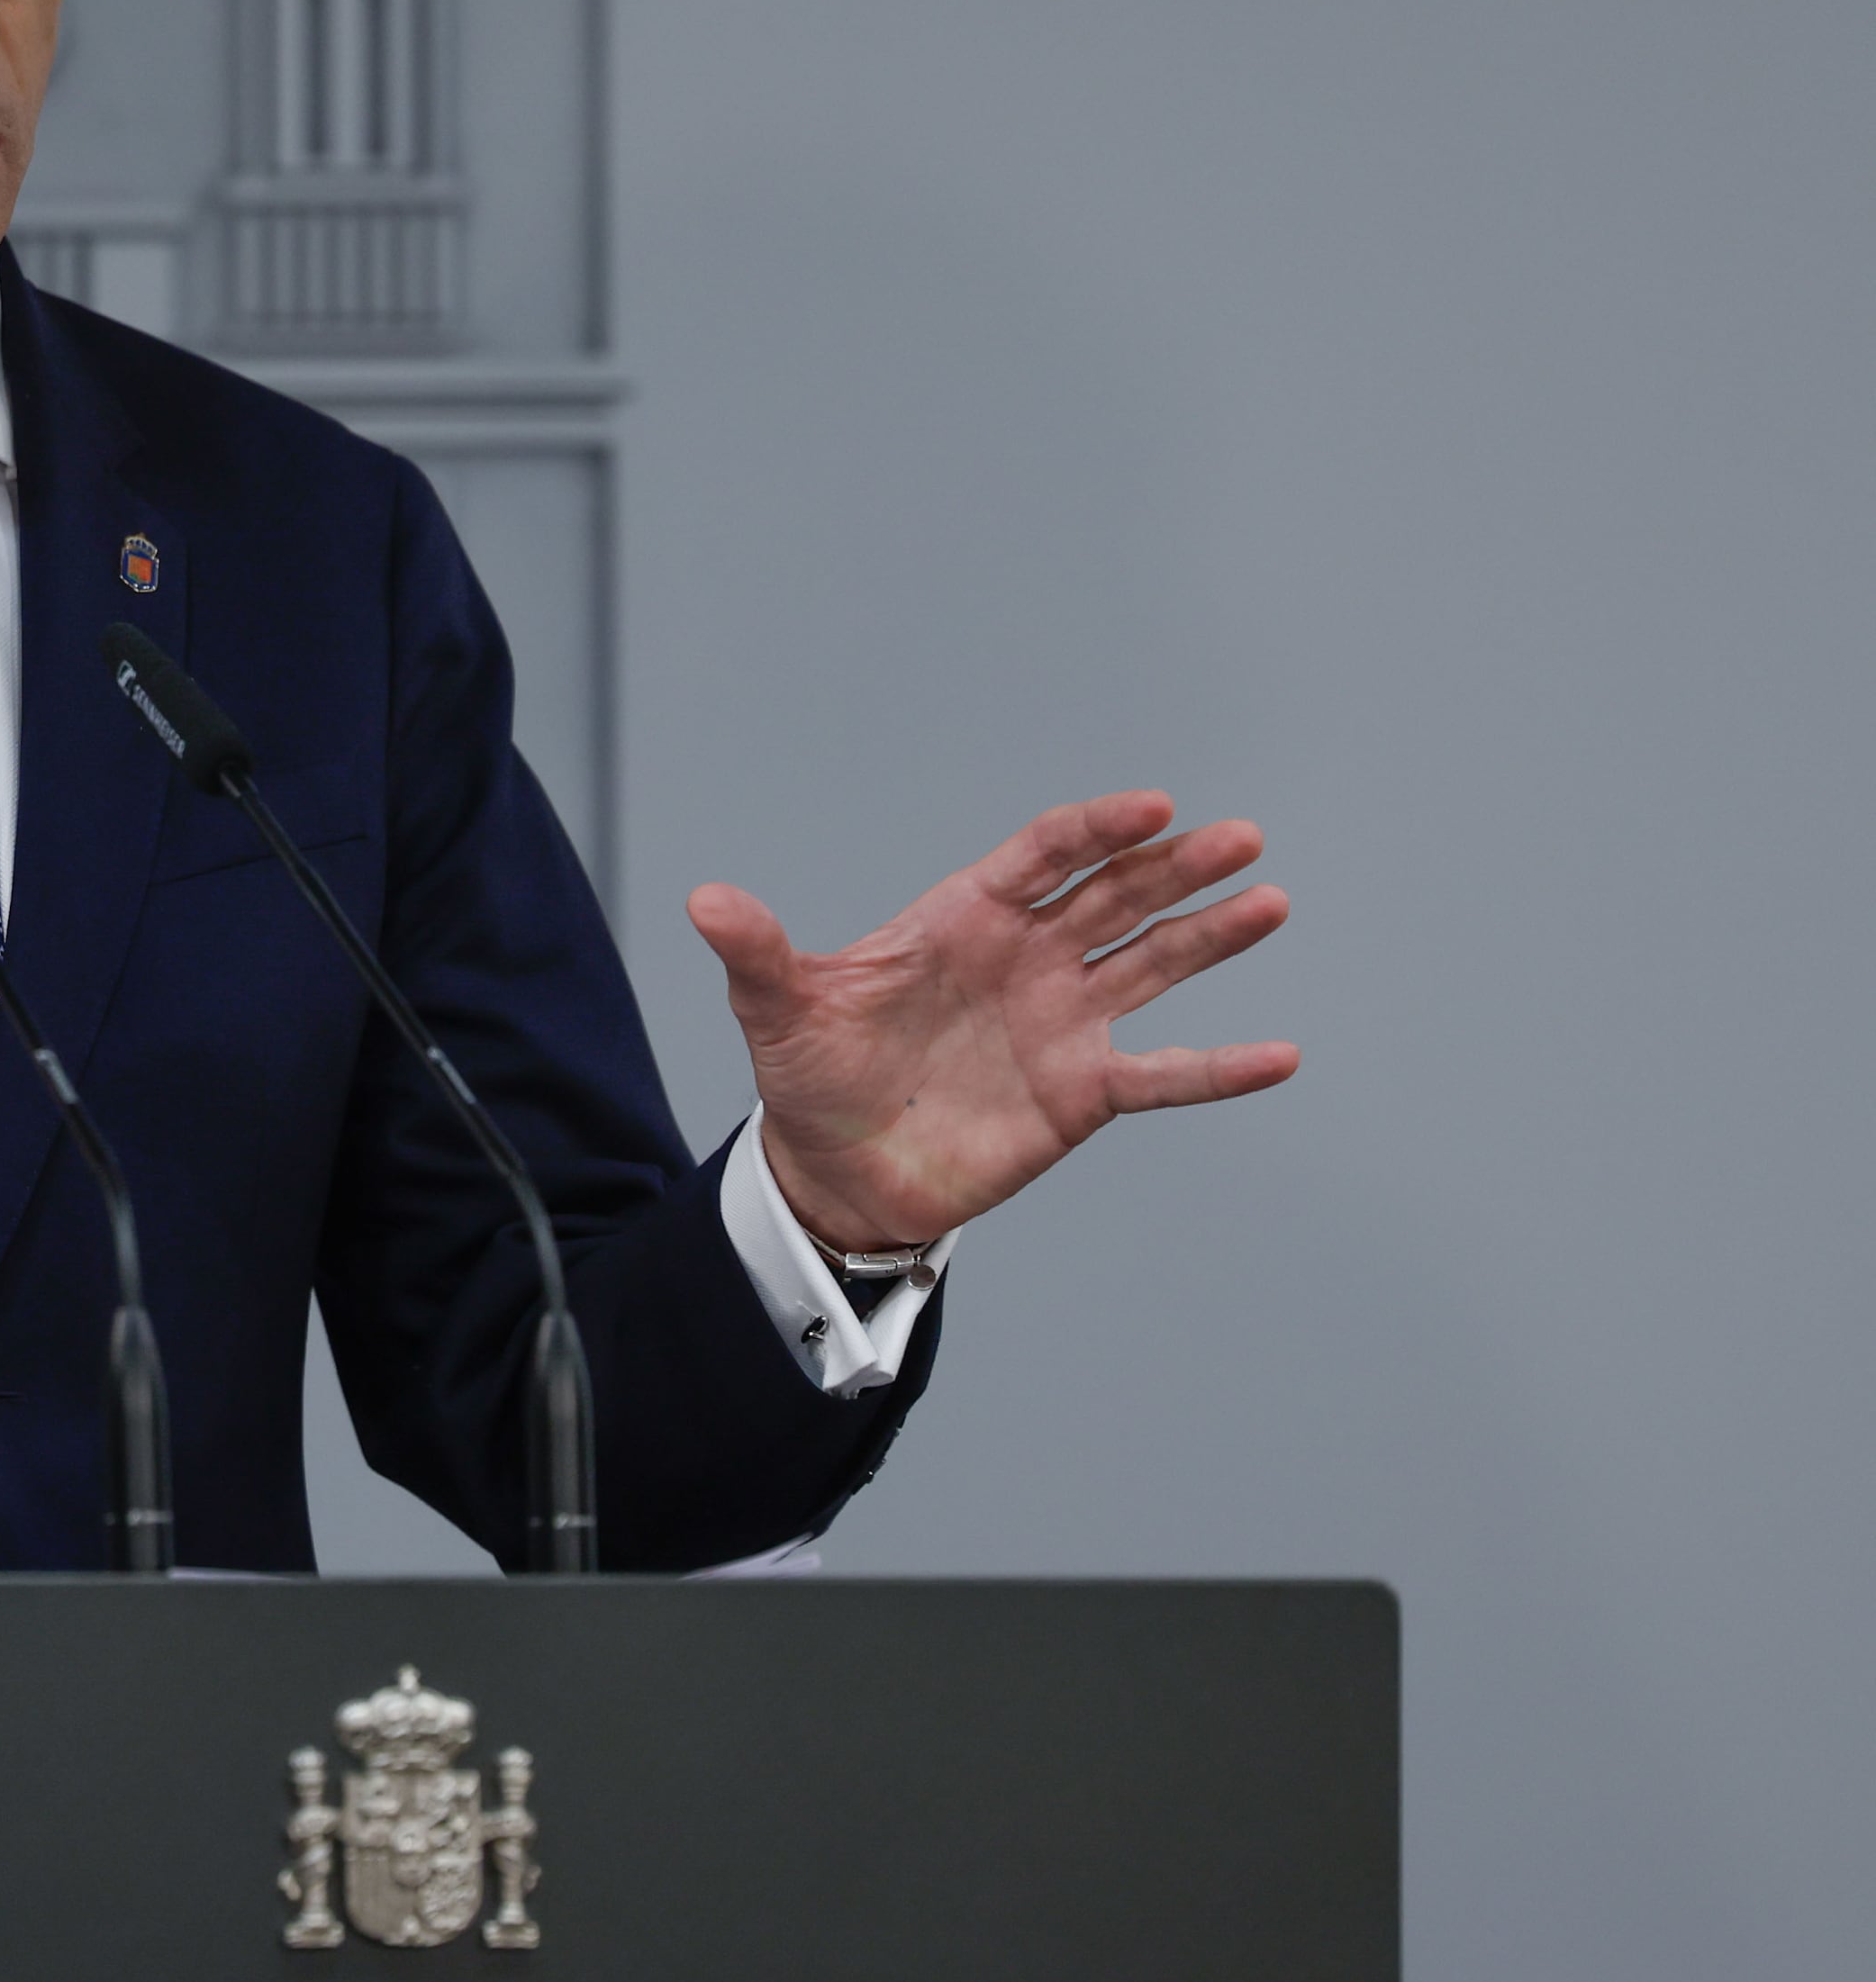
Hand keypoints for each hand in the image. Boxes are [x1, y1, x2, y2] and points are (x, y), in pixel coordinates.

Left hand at [689, 791, 1296, 1251]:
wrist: (836, 1173)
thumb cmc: (811, 1077)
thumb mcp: (780, 1010)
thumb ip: (758, 952)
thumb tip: (704, 900)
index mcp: (965, 919)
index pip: (1044, 857)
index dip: (1097, 829)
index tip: (1151, 808)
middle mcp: (1027, 959)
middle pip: (1116, 896)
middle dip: (1176, 866)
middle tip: (1240, 837)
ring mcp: (1063, 1022)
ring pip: (1154, 965)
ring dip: (1212, 935)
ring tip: (1268, 901)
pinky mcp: (1082, 1092)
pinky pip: (1164, 1075)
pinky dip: (1220, 1069)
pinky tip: (1279, 1054)